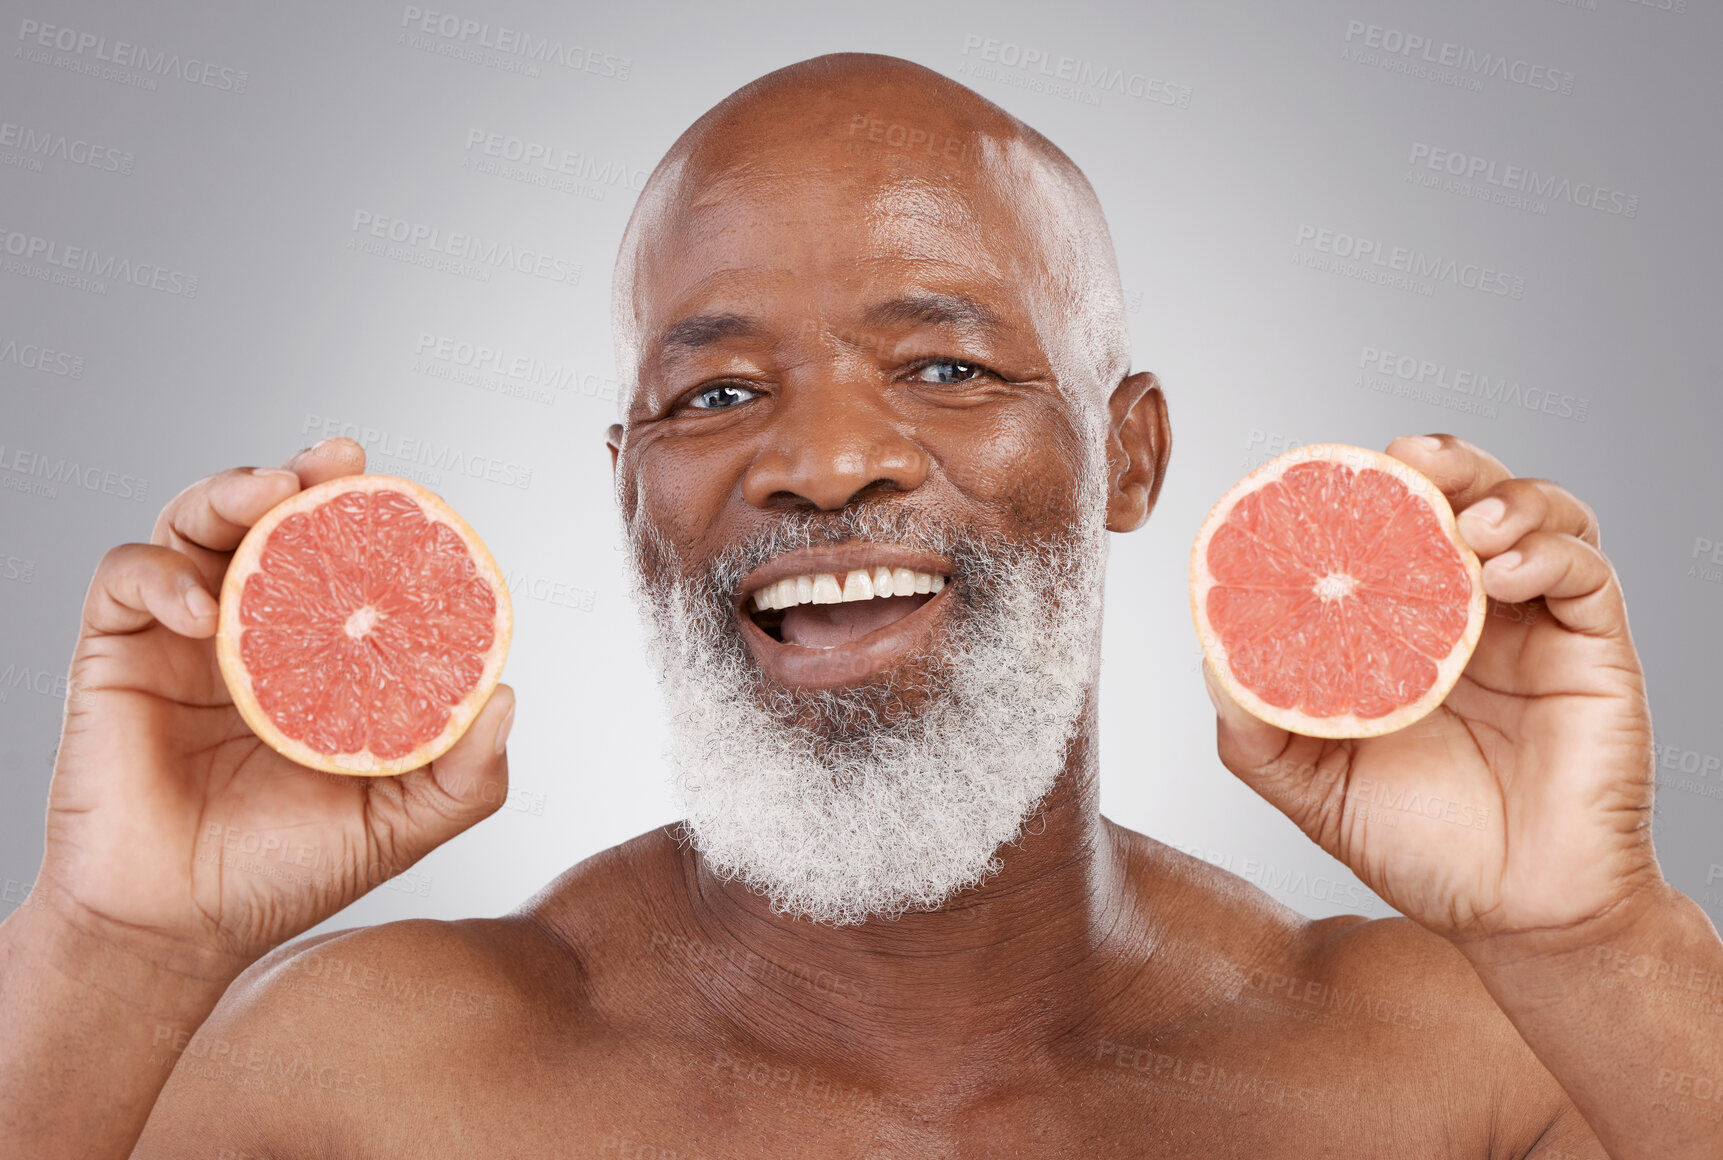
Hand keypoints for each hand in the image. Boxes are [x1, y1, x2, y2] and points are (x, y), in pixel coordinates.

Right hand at [33, 438, 515, 969]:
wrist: (176, 930)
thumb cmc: (283, 873)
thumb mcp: (397, 824)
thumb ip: (463, 774)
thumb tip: (507, 697)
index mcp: (316, 656)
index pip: (343, 563)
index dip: (371, 520)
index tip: (409, 497)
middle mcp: (250, 631)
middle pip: (269, 520)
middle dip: (304, 477)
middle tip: (340, 460)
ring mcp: (179, 638)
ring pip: (195, 523)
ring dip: (232, 492)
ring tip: (274, 492)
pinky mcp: (114, 653)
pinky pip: (127, 579)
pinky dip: (161, 575)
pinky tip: (202, 608)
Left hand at [1203, 434, 1658, 948]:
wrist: (1514, 919)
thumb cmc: (1419, 848)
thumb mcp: (1311, 784)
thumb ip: (1257, 724)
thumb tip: (1212, 656)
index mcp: (1403, 630)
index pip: (1389, 530)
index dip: (1366, 492)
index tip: (1325, 473)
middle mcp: (1472, 614)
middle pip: (1468, 497)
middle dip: (1442, 462)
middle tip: (1407, 459)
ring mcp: (1536, 627)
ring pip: (1538, 514)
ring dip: (1503, 495)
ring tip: (1466, 521)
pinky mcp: (1595, 650)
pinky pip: (1587, 573)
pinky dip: (1549, 552)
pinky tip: (1503, 572)